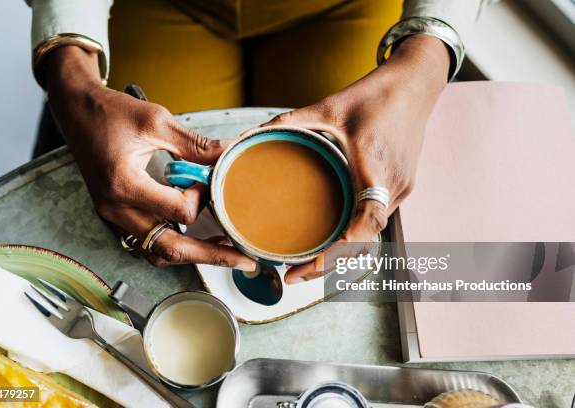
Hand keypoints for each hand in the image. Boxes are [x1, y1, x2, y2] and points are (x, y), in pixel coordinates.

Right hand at [44, 46, 254, 269]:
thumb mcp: (157, 121)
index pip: (179, 212)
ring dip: (192, 254)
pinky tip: (194, 237)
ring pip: (157, 252)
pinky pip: (146, 242)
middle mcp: (115, 208)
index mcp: (124, 185)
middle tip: (245, 260)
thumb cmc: (110, 112)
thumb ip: (195, 145)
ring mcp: (112, 216)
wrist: (75, 110)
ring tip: (223, 250)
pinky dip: (172, 245)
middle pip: (170, 249)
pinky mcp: (114, 215)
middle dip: (211, 256)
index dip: (202, 198)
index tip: (207, 180)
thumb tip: (229, 155)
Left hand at [262, 35, 450, 282]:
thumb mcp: (328, 106)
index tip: (311, 264)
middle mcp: (393, 185)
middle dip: (330, 264)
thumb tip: (248, 135)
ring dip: (342, 253)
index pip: (366, 222)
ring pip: (371, 234)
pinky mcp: (402, 186)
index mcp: (375, 167)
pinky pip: (377, 220)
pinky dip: (354, 236)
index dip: (341, 248)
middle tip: (292, 276)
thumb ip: (288, 122)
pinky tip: (332, 238)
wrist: (416, 85)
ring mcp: (402, 189)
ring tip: (306, 264)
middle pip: (365, 240)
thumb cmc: (376, 95)